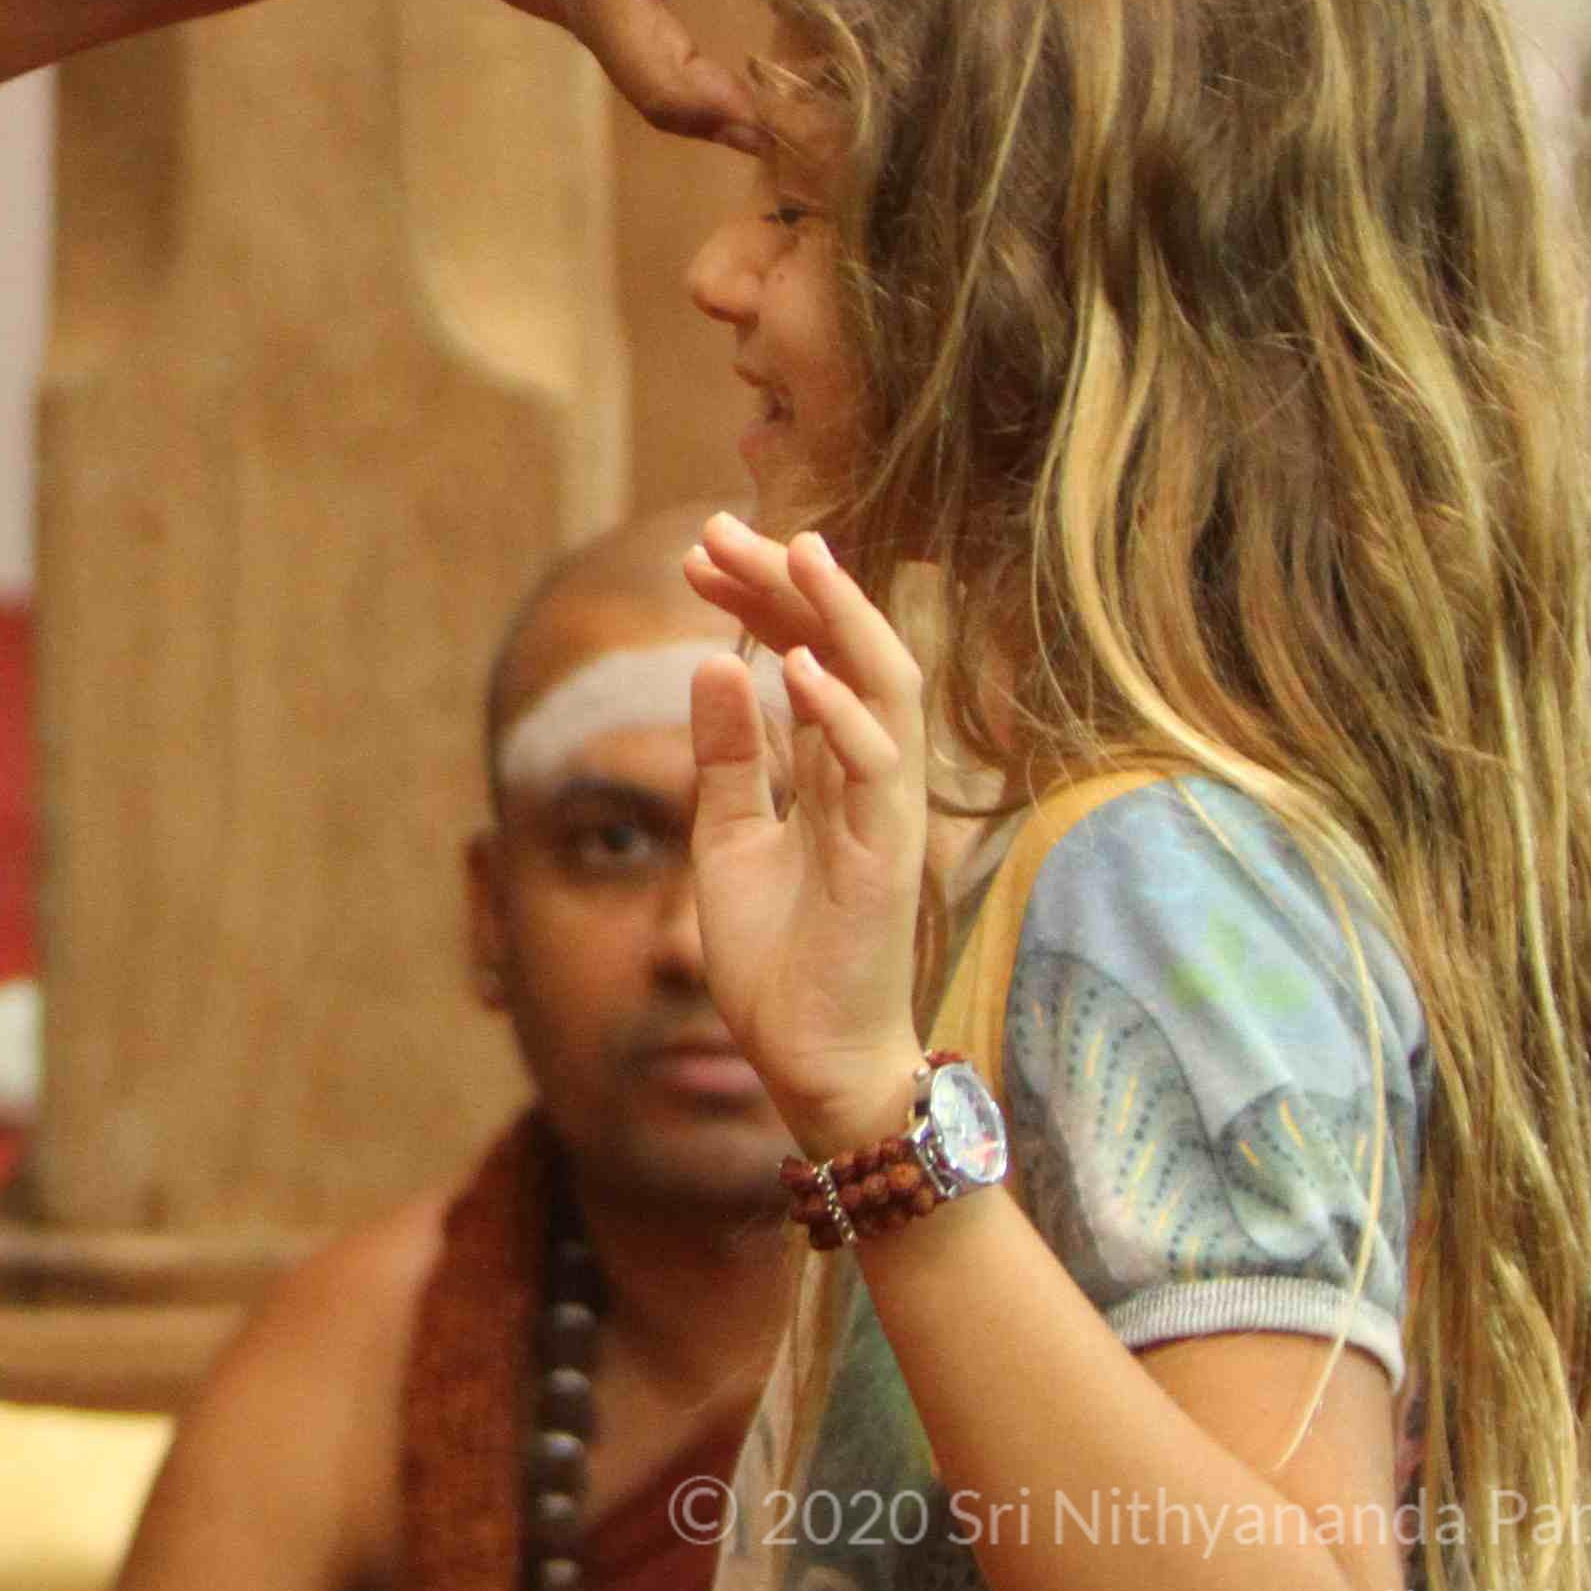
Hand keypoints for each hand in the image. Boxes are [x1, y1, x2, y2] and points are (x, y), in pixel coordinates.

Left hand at [679, 513, 937, 1156]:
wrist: (812, 1061)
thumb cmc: (781, 958)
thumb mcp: (730, 838)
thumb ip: (730, 756)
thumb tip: (719, 663)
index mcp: (833, 767)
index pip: (809, 652)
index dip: (762, 598)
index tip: (703, 551)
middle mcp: (870, 776)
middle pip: (848, 649)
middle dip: (790, 584)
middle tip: (725, 530)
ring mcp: (886, 813)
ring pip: (887, 689)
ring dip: (842, 620)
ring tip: (797, 555)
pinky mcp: (886, 859)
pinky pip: (878, 772)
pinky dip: (842, 716)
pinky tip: (799, 671)